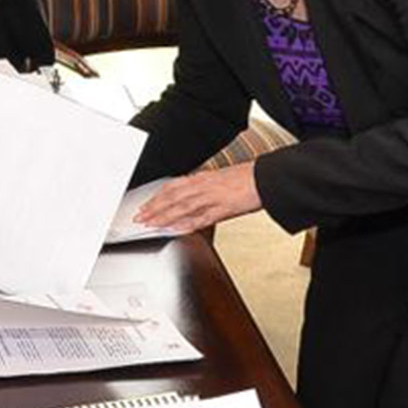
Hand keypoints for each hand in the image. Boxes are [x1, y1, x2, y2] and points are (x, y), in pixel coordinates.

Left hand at [133, 164, 262, 233]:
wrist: (267, 178)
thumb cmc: (247, 177)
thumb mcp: (221, 178)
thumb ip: (205, 187)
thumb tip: (192, 194)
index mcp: (203, 178)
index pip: (173, 187)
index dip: (157, 197)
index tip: (146, 205)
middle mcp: (204, 186)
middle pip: (173, 198)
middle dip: (154, 208)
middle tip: (140, 217)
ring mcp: (212, 198)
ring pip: (182, 208)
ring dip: (164, 217)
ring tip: (151, 225)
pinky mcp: (223, 209)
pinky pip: (201, 218)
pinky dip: (187, 224)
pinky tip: (176, 230)